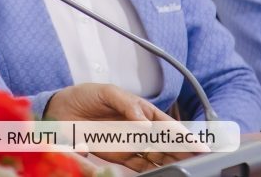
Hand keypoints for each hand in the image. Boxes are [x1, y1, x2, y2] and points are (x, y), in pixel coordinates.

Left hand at [44, 83, 202, 170]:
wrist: (60, 109)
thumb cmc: (86, 95)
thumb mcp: (107, 92)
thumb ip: (127, 104)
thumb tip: (145, 122)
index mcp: (142, 110)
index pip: (167, 125)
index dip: (185, 135)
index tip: (199, 144)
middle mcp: (140, 128)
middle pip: (167, 144)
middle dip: (184, 153)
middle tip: (199, 162)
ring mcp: (131, 143)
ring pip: (157, 157)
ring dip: (171, 163)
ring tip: (185, 170)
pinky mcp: (119, 155)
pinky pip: (140, 166)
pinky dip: (152, 171)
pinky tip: (162, 174)